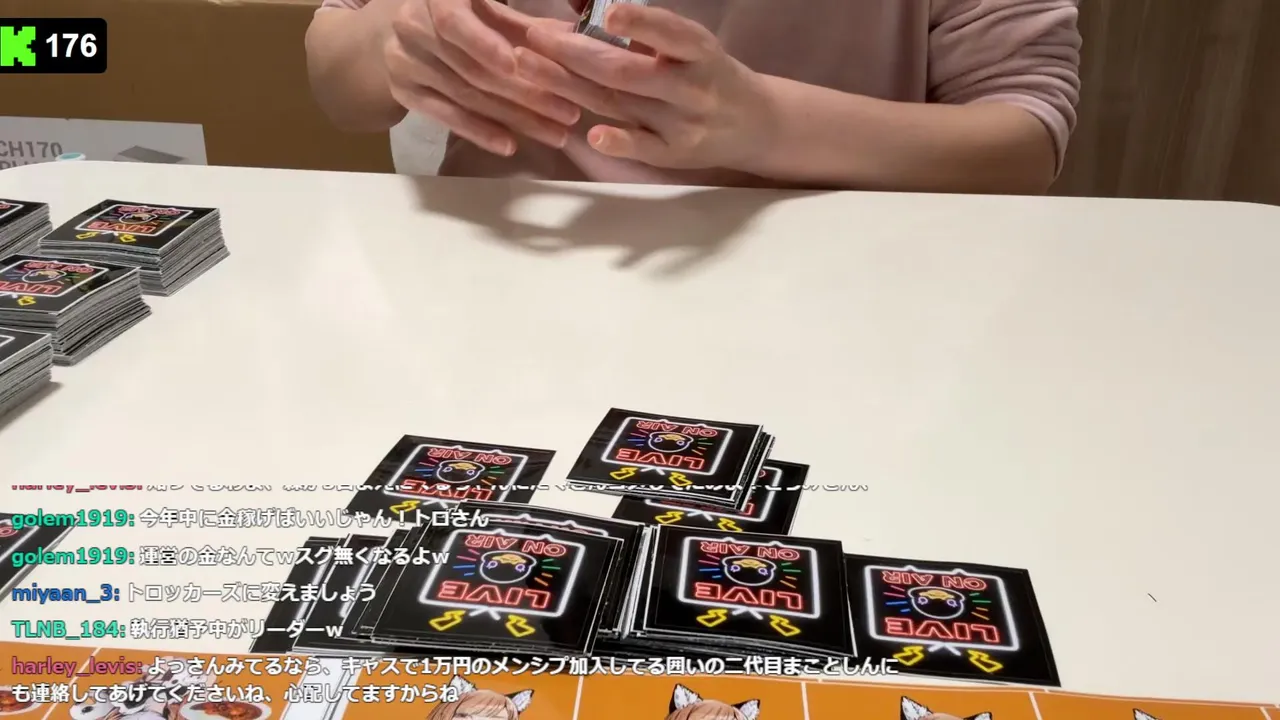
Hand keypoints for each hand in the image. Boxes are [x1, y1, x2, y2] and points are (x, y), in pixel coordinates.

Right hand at [383, 0, 581, 154]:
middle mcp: (412, 25)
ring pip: (465, 95)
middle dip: (525, 93)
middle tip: (567, 112)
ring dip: (514, 118)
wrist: (405, 29)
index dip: (483, 44)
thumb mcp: (487, 9)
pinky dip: (480, 132)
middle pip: (472, 69)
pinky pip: (446, 116)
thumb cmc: (459, 11)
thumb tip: (573, 39)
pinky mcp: (403, 92)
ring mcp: (403, 61)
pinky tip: (510, 145)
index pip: (454, 22)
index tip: (515, 64)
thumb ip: (524, 26)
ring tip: (554, 133)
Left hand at [516, 4, 775, 169]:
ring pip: (619, 102)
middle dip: (573, 51)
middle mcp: (690, 86)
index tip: (612, 14)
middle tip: (533, 34)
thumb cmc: (708, 74)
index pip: (669, 34)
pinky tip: (591, 135)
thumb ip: (643, 30)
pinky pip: (643, 148)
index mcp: (696, 50)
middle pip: (624, 70)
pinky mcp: (674, 154)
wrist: (754, 124)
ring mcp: (682, 123)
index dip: (641, 24)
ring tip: (527, 64)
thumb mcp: (687, 44)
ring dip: (568, 84)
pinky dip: (619, 142)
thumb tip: (582, 5)